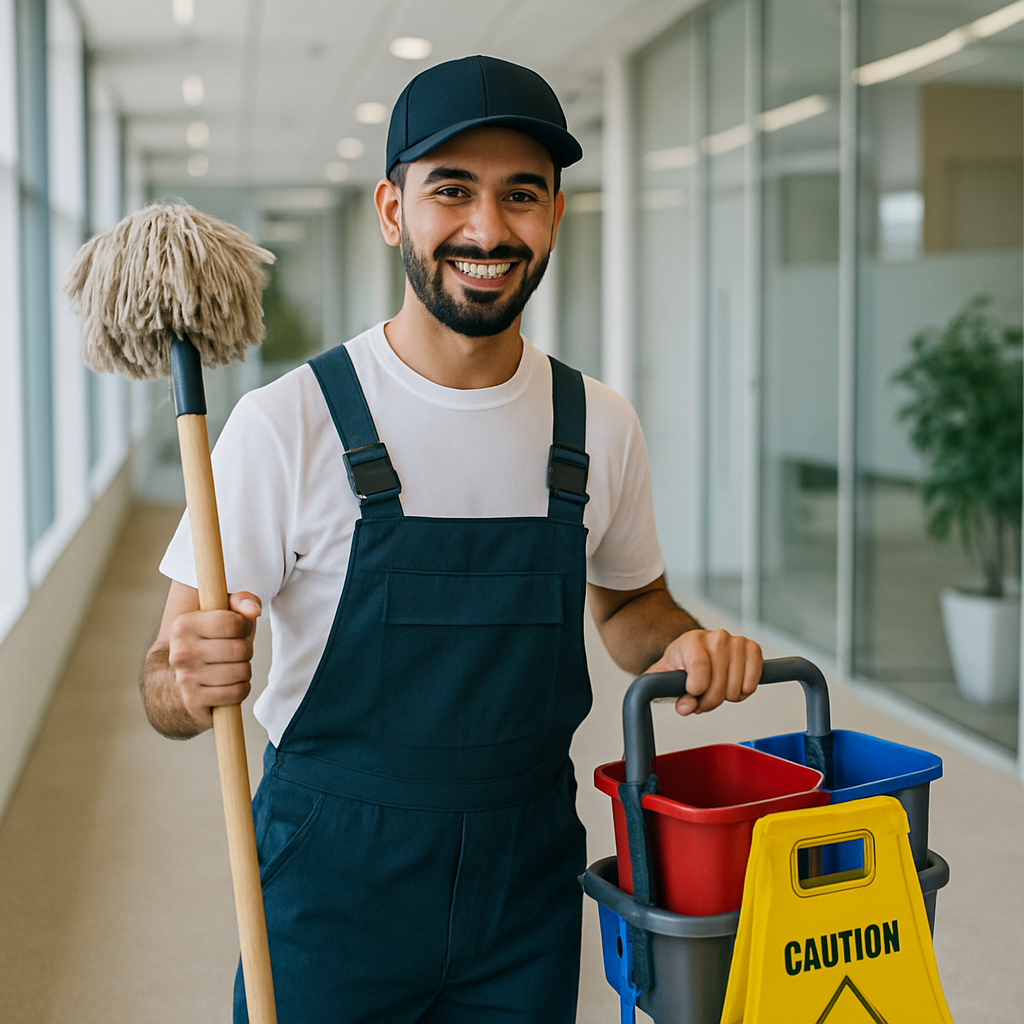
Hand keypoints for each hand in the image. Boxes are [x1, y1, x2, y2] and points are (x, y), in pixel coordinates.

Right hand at [167, 591, 260, 729]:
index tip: (237, 629)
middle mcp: (180, 651)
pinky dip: (241, 689)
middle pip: (240, 649)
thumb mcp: (225, 614)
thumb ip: (241, 601)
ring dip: (244, 671)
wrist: (182, 680)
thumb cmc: (212, 642)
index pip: (233, 622)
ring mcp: (185, 677)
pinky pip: (237, 693)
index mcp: (184, 624)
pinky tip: (229, 684)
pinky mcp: (194, 700)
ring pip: (242, 672)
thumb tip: (253, 610)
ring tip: (230, 667)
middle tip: (234, 652)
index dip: (244, 625)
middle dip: (246, 650)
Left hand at [646, 629, 761, 716]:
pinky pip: (752, 684)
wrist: (698, 649)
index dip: (696, 688)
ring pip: (736, 688)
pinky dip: (743, 692)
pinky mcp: (753, 649)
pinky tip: (733, 685)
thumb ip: (668, 689)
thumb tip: (686, 706)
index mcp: (691, 640)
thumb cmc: (683, 661)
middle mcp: (716, 637)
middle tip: (702, 698)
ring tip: (717, 689)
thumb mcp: (667, 674)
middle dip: (709, 700)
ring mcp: (737, 642)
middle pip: (718, 683)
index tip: (693, 693)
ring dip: (726, 697)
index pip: (699, 666)